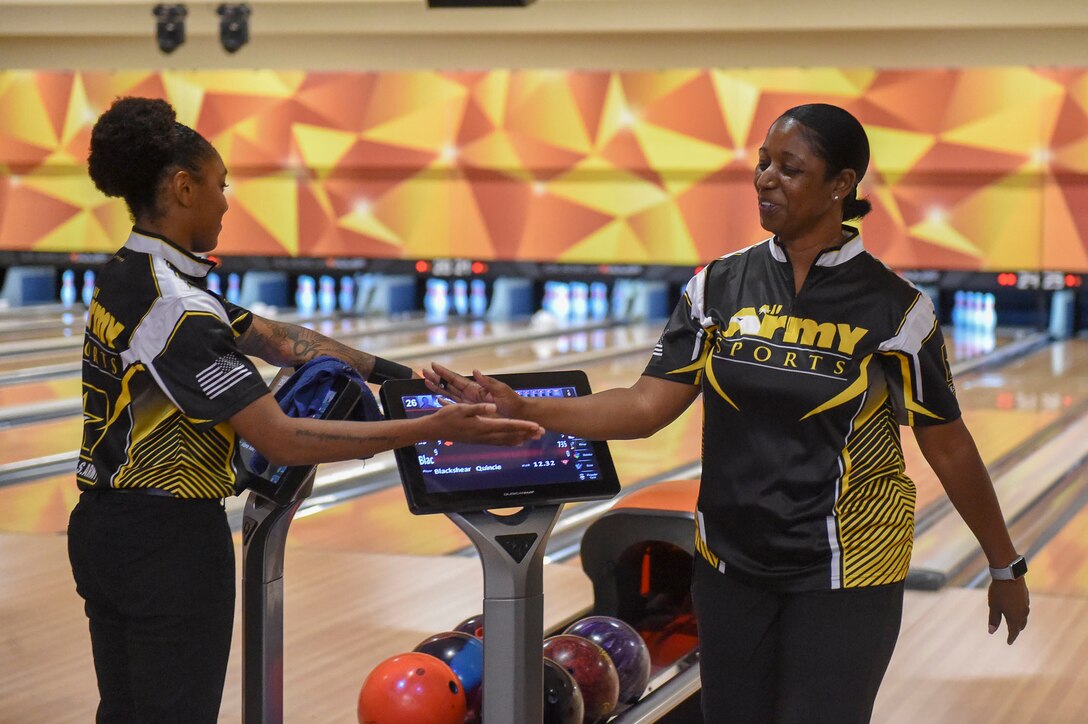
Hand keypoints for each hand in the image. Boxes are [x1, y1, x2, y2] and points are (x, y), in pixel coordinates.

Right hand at [423, 363, 524, 417]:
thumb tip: (475, 371)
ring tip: (426, 381)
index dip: (445, 372)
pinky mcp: (472, 413)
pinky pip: (456, 406)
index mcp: (477, 390)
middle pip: (450, 385)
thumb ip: (488, 382)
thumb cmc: (512, 402)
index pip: (457, 379)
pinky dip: (446, 402)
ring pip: (450, 394)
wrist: (520, 415)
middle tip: (423, 372)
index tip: (433, 365)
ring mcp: (470, 404)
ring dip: (439, 388)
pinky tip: (439, 399)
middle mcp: (471, 396)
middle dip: (437, 378)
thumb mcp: (501, 390)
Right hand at [428, 402, 543, 445]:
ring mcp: (481, 439)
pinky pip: (498, 442)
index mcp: (482, 426)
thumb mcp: (461, 408)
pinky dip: (509, 441)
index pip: (507, 426)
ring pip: (506, 440)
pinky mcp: (479, 440)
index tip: (535, 426)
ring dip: (520, 438)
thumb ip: (479, 408)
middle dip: (527, 433)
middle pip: (510, 435)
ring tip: (533, 437)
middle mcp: (484, 435)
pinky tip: (515, 441)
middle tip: (541, 432)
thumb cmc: (446, 417)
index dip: (522, 425)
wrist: (435, 429)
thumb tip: (493, 407)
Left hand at [987, 577, 1028, 643]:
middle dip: (1016, 630)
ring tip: (1015, 624)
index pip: (1014, 632)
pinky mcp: (1026, 597)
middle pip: (1020, 625)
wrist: (1010, 575)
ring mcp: (1026, 605)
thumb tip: (991, 632)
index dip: (1011, 638)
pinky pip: (1024, 609)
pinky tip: (1017, 610)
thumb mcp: (994, 606)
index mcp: (1014, 618)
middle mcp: (1023, 613)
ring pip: (1023, 617)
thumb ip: (993, 620)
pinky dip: (1020, 613)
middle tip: (1012, 634)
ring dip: (1019, 621)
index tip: (1009, 642)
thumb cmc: (999, 592)